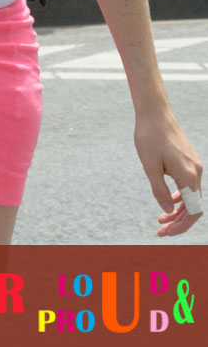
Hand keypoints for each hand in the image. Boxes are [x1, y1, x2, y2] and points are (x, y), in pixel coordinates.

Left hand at [134, 109, 202, 236]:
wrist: (154, 112)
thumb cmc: (149, 137)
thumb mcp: (149, 167)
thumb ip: (160, 191)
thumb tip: (168, 211)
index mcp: (188, 175)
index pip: (193, 211)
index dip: (181, 226)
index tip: (165, 233)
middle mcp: (196, 172)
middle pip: (193, 207)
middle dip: (178, 222)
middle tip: (160, 230)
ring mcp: (194, 165)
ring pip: (191, 196)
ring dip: (178, 210)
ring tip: (161, 220)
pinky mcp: (189, 160)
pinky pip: (189, 185)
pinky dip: (180, 196)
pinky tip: (169, 201)